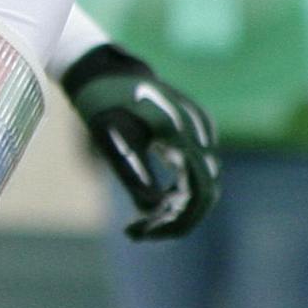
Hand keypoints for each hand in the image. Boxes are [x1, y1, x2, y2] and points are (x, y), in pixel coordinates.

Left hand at [62, 43, 219, 240]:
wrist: (104, 72)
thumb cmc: (102, 104)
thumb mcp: (108, 141)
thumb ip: (132, 175)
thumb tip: (152, 212)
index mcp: (181, 133)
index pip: (200, 192)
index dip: (177, 222)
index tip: (145, 234)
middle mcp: (199, 131)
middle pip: (204, 192)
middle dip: (174, 220)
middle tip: (137, 232)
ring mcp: (202, 130)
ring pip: (202, 183)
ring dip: (176, 209)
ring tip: (140, 224)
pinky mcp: (196, 132)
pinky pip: (197, 170)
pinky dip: (179, 191)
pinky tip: (154, 204)